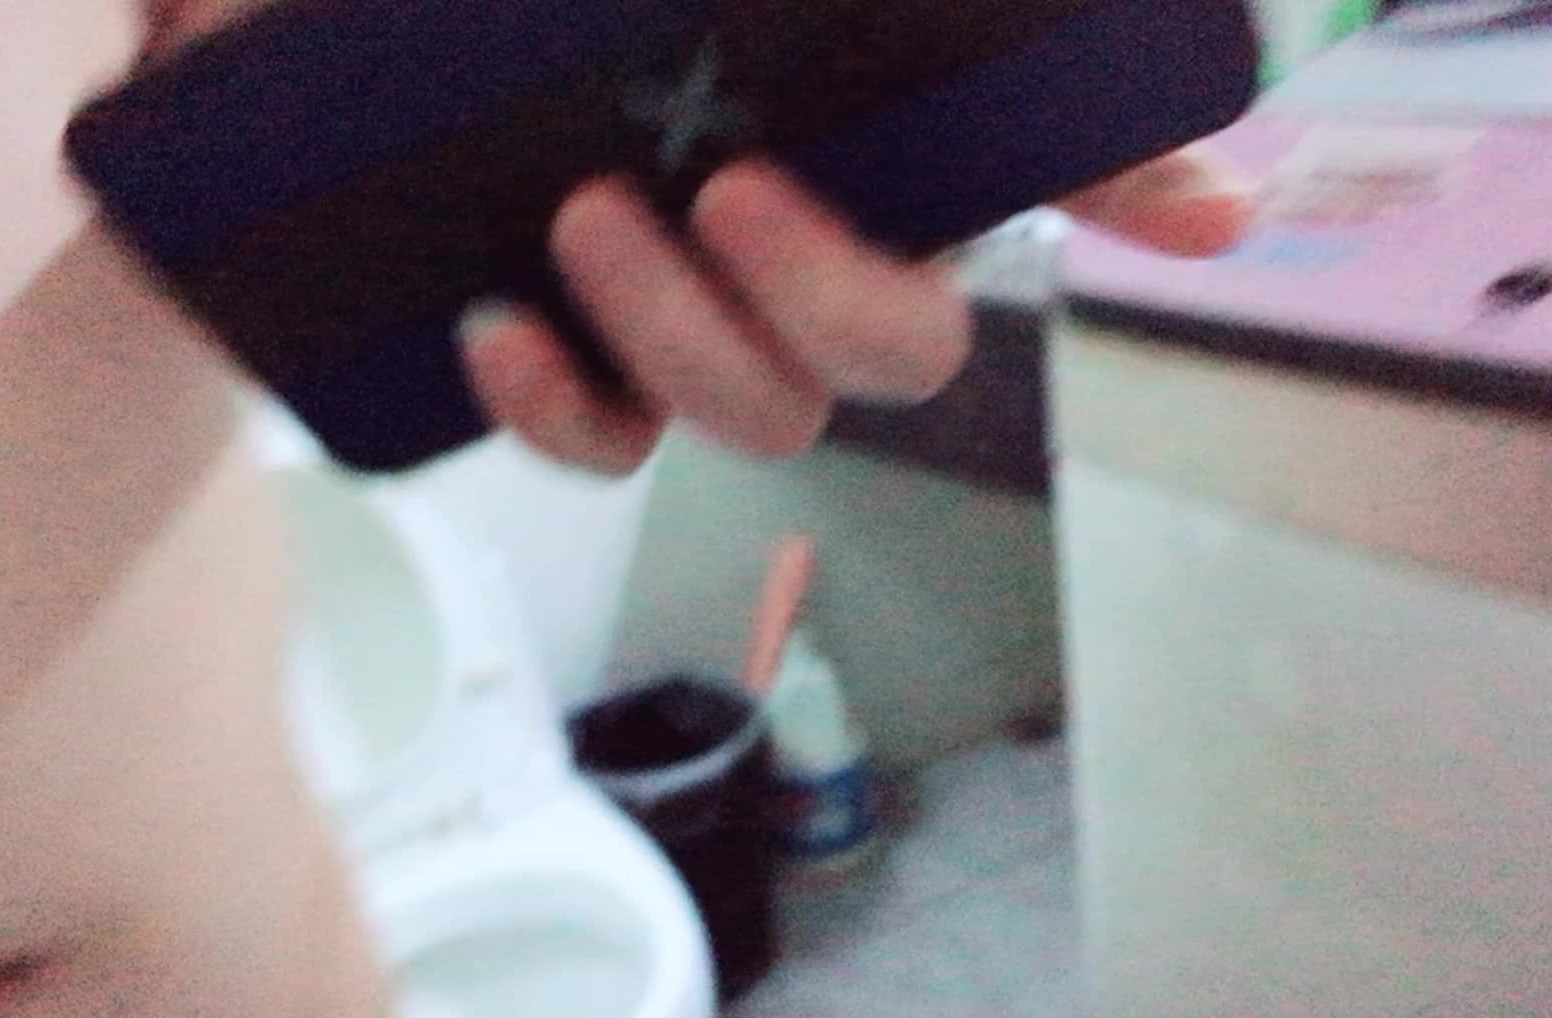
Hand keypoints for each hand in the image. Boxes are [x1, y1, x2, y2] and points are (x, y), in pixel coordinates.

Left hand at [139, 1, 1252, 476]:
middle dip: (815, 302)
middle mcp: (793, 246)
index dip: (1098, 205)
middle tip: (717, 194)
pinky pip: (592, 442)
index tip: (1131, 205)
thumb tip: (1203, 196)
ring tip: (579, 224)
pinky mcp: (560, 350)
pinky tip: (490, 330)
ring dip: (681, 345)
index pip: (1020, 192)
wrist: (347, 20)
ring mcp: (679, 310)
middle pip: (882, 361)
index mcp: (864, 147)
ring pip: (751, 416)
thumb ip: (953, 26)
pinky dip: (552, 410)